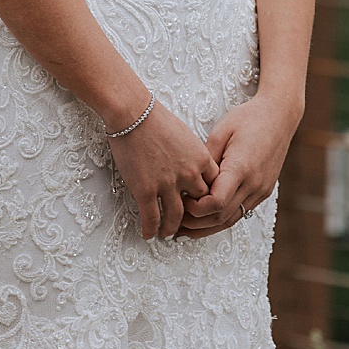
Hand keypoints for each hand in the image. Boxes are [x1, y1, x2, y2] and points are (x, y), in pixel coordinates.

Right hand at [108, 100, 218, 240]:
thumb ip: (193, 156)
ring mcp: (167, 184)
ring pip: (176, 217)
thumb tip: (192, 168)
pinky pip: (151, 218)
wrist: (134, 114)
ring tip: (168, 234)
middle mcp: (189, 174)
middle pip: (199, 204)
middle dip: (194, 216)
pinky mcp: (145, 190)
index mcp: (202, 159)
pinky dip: (151, 229)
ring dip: (172, 229)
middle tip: (187, 223)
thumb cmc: (158, 120)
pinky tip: (148, 234)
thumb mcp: (187, 137)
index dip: (207, 198)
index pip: (214, 187)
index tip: (201, 205)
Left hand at [178, 90, 305, 238]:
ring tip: (186, 227)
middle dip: (195, 223)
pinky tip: (207, 217)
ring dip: (207, 227)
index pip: (216, 203)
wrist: (280, 115)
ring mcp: (261, 189)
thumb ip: (205, 160)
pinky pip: (241, 212)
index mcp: (241, 167)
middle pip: (221, 217)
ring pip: (231, 220)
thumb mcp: (220, 131)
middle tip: (176, 218)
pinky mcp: (264, 190)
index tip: (181, 198)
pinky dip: (221, 218)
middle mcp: (254, 183)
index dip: (194, 208)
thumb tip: (189, 182)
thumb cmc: (250, 118)